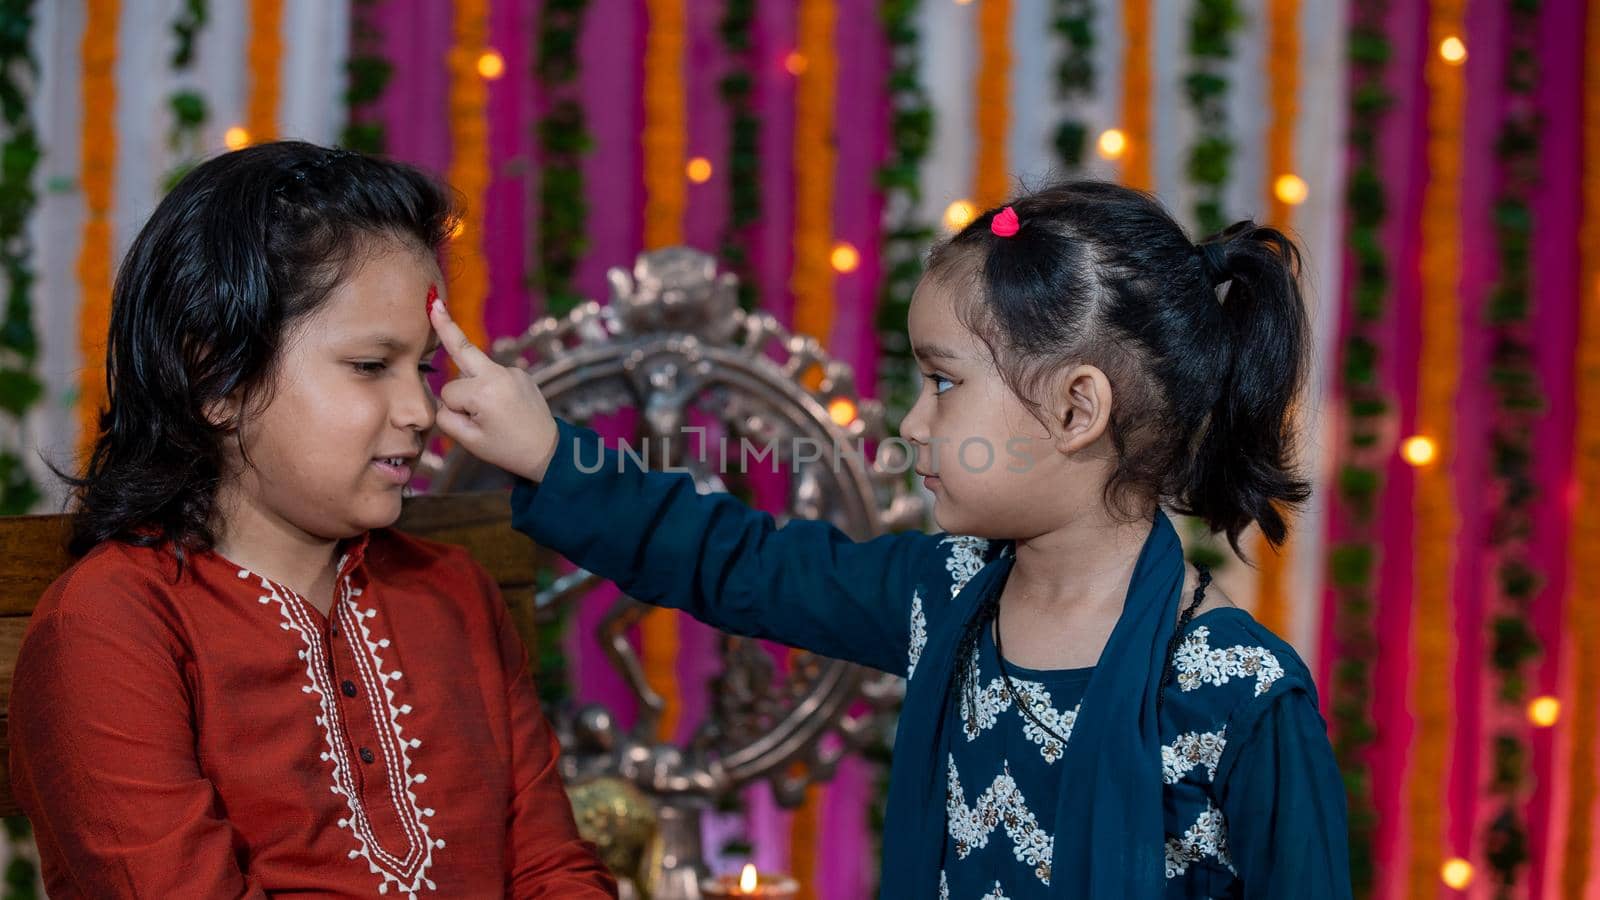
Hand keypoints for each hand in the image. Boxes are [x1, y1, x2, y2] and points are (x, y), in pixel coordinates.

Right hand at [428, 299, 560, 482]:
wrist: (548, 450)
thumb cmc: (506, 449)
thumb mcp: (469, 440)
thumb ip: (446, 417)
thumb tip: (444, 397)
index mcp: (485, 391)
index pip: (449, 391)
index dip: (453, 409)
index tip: (471, 425)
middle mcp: (500, 374)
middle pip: (463, 348)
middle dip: (446, 327)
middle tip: (434, 302)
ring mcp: (513, 371)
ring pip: (476, 371)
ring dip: (475, 384)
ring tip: (494, 412)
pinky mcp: (522, 373)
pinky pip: (493, 376)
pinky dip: (491, 388)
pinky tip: (505, 406)